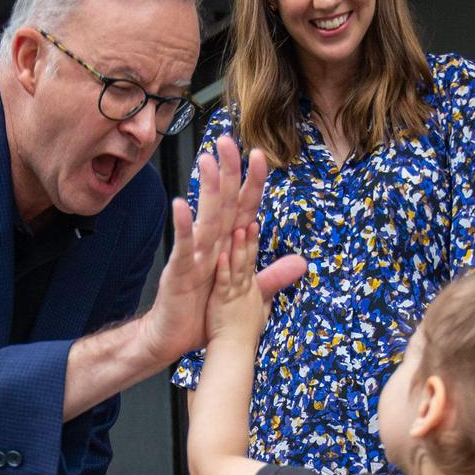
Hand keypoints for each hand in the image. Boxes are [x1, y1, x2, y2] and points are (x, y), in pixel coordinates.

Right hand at [140, 136, 305, 361]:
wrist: (172, 335)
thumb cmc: (202, 309)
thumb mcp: (245, 291)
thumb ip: (271, 276)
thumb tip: (301, 263)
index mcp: (228, 246)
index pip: (243, 209)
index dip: (252, 183)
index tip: (260, 155)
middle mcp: (212, 244)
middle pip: (223, 202)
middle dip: (226, 171)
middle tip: (227, 140)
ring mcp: (195, 255)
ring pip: (205, 218)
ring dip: (206, 189)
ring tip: (206, 161)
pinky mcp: (179, 271)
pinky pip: (184, 247)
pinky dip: (184, 227)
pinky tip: (181, 206)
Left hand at [207, 223, 265, 344]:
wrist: (234, 353)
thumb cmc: (243, 333)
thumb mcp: (261, 307)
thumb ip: (269, 288)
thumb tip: (286, 279)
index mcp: (250, 288)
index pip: (252, 261)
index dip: (252, 242)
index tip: (253, 223)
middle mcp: (244, 289)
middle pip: (248, 260)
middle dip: (250, 239)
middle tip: (251, 220)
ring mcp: (233, 295)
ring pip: (238, 269)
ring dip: (239, 250)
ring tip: (239, 230)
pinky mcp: (221, 303)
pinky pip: (223, 284)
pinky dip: (224, 270)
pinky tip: (222, 256)